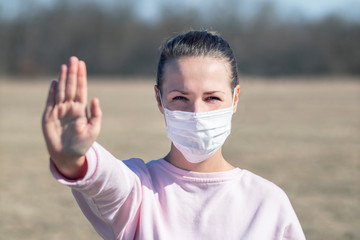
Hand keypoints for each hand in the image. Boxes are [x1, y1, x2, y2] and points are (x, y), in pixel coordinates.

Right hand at [42, 57, 101, 177]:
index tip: (81, 64)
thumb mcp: (94, 129)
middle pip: (71, 86)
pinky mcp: (49, 116)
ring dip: (63, 79)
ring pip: (61, 91)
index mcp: (81, 109)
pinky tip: (55, 82)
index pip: (81, 89)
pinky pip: (51, 101)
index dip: (81, 77)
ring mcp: (59, 110)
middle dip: (72, 73)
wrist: (68, 155)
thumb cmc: (83, 143)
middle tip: (73, 59)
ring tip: (65, 66)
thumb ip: (95, 114)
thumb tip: (95, 98)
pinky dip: (52, 92)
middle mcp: (70, 107)